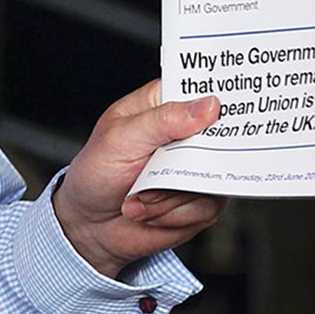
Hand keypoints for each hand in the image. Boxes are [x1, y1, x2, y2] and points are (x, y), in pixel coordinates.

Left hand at [53, 81, 224, 279]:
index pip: (205, 89)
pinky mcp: (202, 201)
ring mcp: (198, 168)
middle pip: (224, 136)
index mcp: (165, 106)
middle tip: (162, 167)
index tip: (224, 107)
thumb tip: (207, 106)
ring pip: (214, 177)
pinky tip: (147, 210)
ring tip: (139, 193)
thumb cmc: (96, 173)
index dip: (222, 94)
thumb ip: (161, 120)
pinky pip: (206, 206)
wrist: (89, 224)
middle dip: (191, 159)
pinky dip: (171, 214)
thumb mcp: (119, 139)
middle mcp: (188, 135)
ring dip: (170, 195)